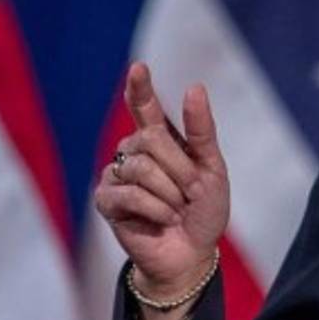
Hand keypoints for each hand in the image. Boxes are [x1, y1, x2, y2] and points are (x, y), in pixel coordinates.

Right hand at [94, 62, 229, 305]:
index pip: (144, 106)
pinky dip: (156, 209)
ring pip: (141, 167)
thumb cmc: (204, 210)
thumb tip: (193, 86)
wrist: (193, 252)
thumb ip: (202, 129)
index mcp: (161, 140)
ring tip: (176, 210)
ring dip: (170, 193)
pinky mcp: (106, 200)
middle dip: (180, 169)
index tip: (139, 67)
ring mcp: (116, 174)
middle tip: (190, 193)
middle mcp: (134, 151)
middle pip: (150, 138)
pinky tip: (161, 220)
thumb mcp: (213, 168)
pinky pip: (130, 193)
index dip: (140, 87)